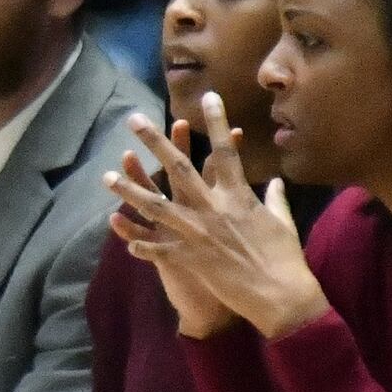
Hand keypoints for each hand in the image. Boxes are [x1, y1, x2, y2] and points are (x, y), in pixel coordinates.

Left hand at [104, 93, 324, 339]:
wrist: (281, 295)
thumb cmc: (285, 258)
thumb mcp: (282, 222)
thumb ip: (274, 199)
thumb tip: (276, 181)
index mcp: (239, 196)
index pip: (225, 152)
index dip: (217, 123)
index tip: (208, 96)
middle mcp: (214, 208)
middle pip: (179, 169)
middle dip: (155, 142)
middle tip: (134, 120)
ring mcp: (198, 233)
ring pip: (156, 206)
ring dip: (130, 191)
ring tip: (106, 176)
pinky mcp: (190, 259)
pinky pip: (157, 249)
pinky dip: (140, 243)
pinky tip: (120, 237)